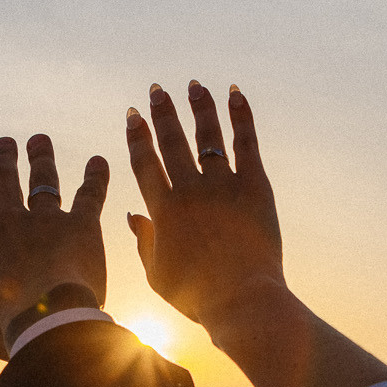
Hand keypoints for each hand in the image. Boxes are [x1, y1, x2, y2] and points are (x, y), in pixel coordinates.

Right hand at [0, 135, 109, 358]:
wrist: (49, 320)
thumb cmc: (9, 330)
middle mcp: (9, 225)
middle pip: (2, 182)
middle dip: (2, 159)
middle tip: (3, 144)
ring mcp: (45, 221)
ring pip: (42, 179)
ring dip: (41, 158)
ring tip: (40, 141)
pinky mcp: (80, 225)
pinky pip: (89, 195)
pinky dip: (95, 178)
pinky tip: (99, 162)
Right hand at [125, 81, 283, 330]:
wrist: (242, 300)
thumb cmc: (197, 296)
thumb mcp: (157, 275)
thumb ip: (142, 241)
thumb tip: (131, 214)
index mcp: (163, 210)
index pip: (144, 163)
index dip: (136, 136)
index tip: (132, 115)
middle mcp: (190, 190)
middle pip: (172, 141)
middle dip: (162, 113)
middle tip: (156, 90)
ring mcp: (223, 185)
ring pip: (208, 136)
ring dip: (199, 107)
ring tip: (194, 86)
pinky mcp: (254, 186)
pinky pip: (246, 143)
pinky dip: (241, 117)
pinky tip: (235, 95)